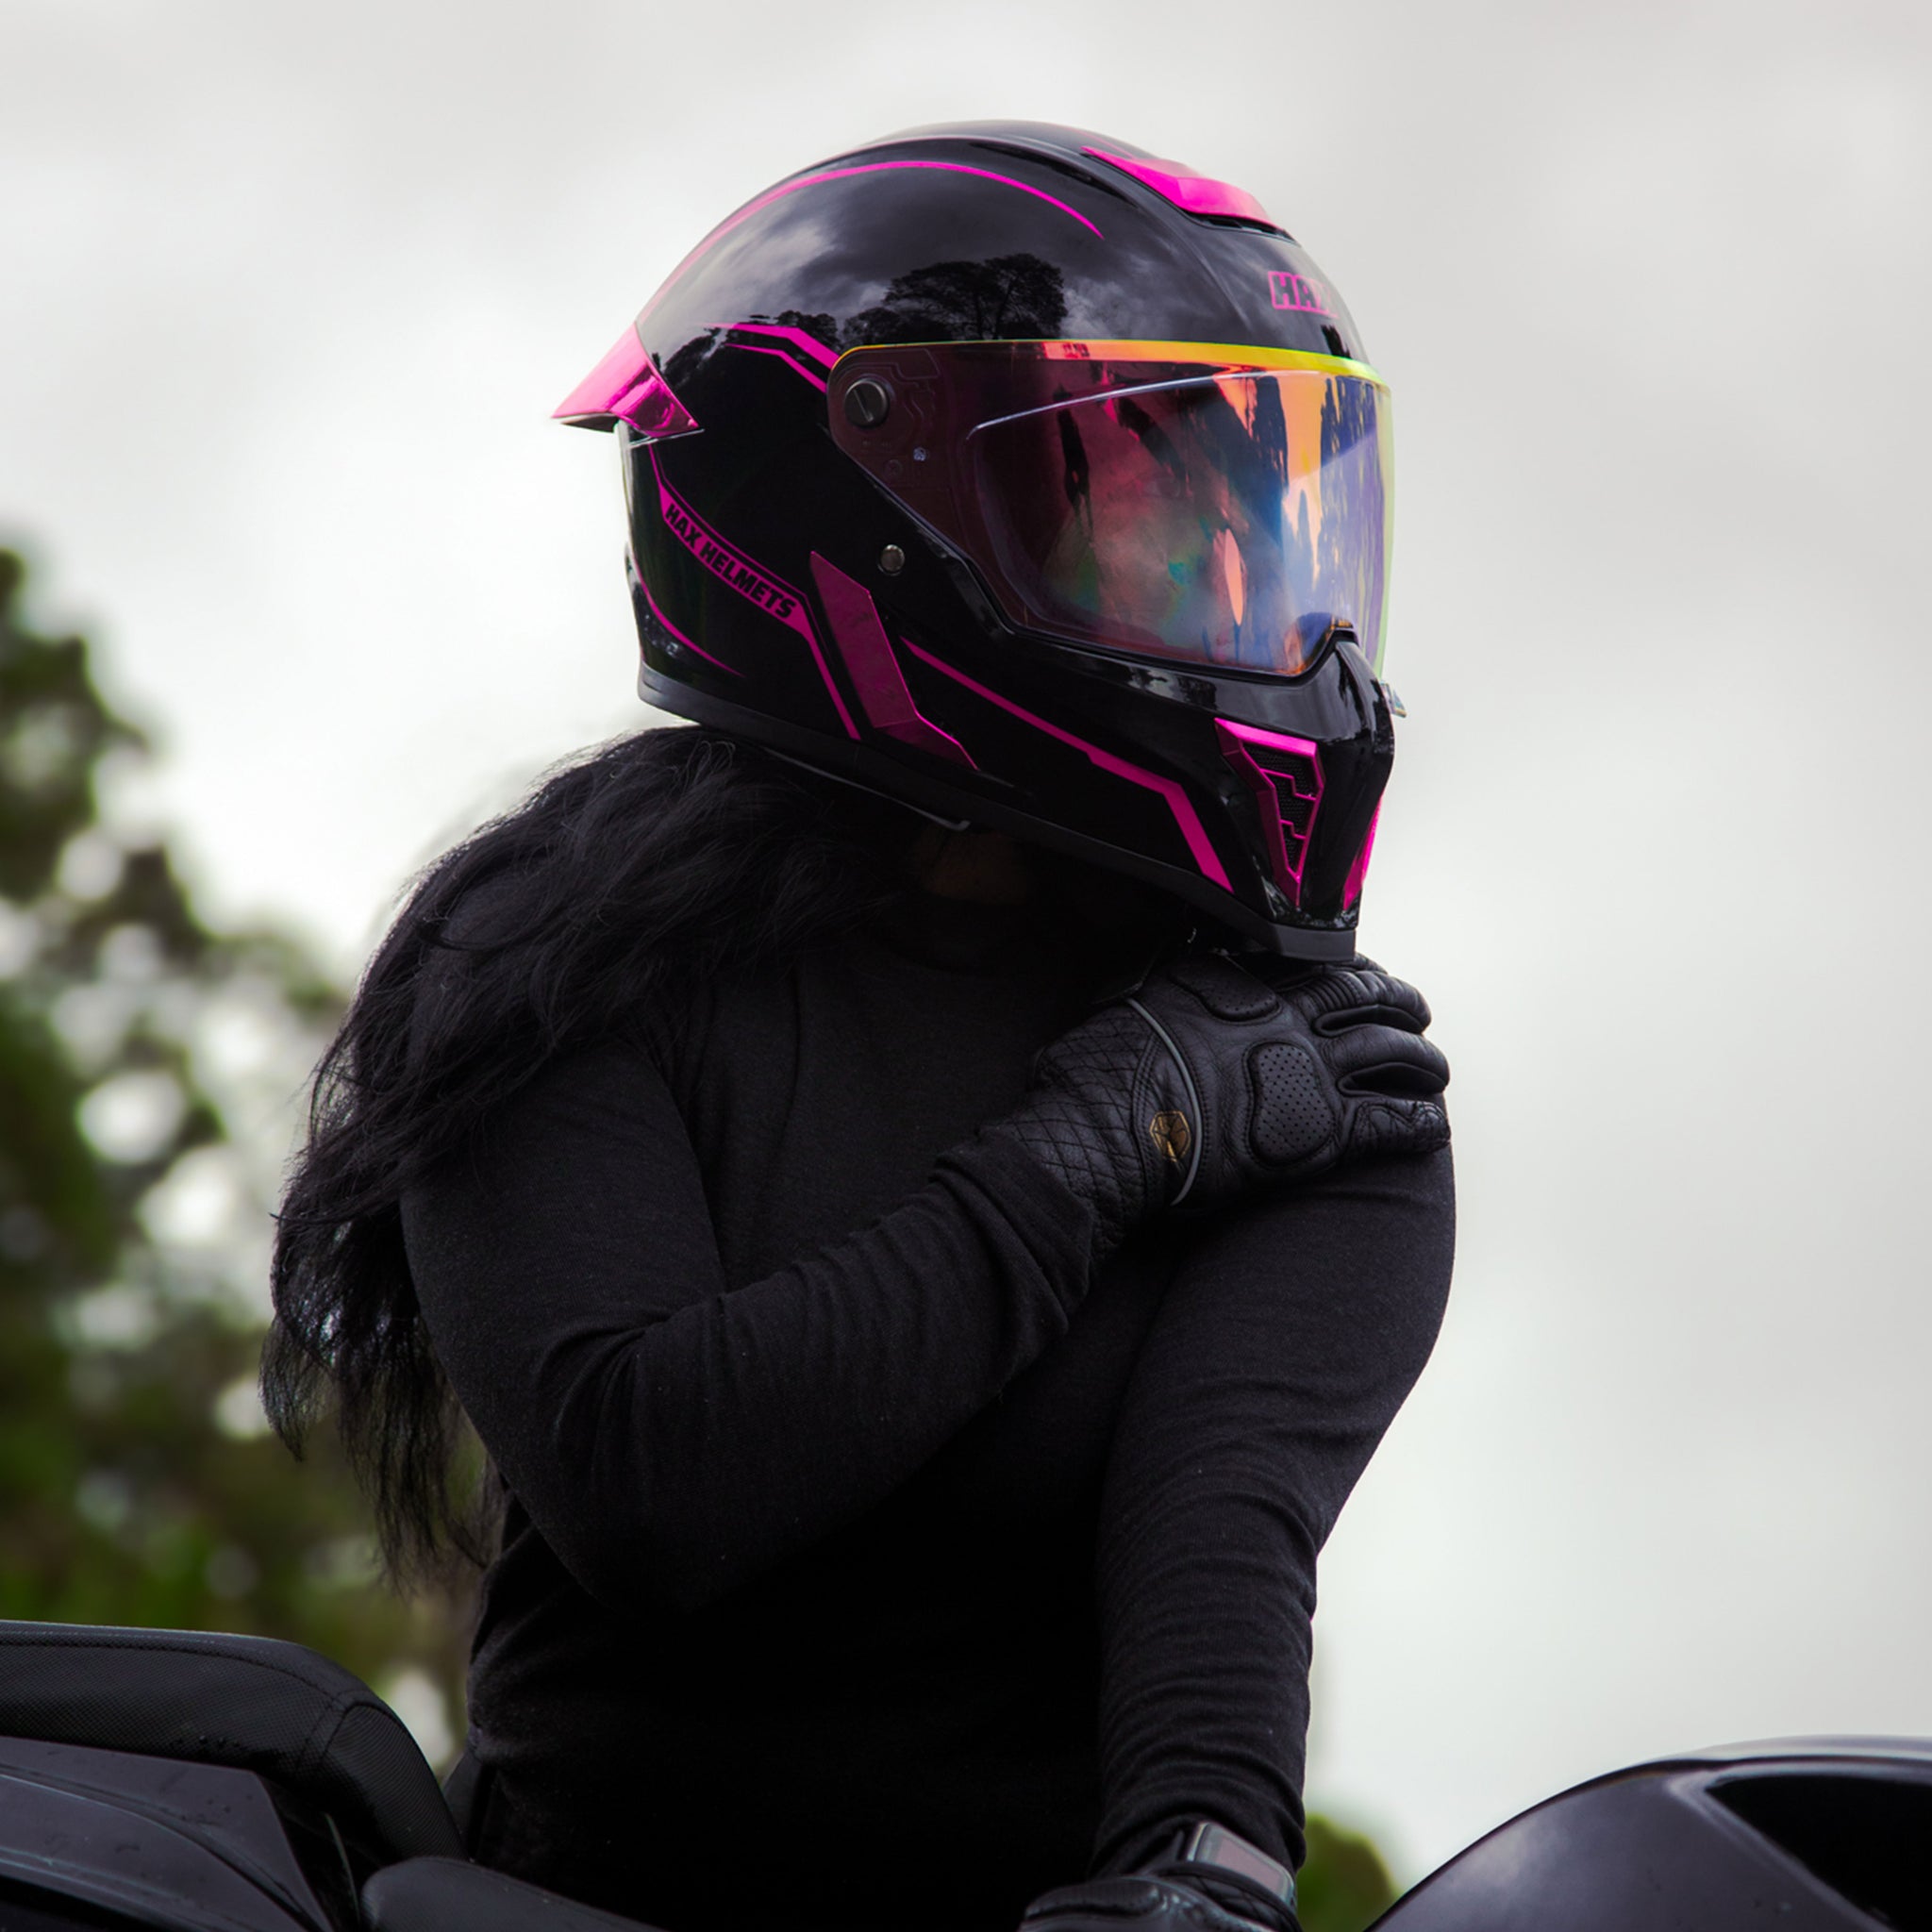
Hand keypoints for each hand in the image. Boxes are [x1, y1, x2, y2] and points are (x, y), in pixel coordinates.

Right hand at [988, 952, 1449, 1246]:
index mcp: (1242, 985)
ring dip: (1422, 1060)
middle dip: (1399, 1001)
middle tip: (1416, 1009)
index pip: (1312, 964)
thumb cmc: (1101, 1074)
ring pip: (1392, 1054)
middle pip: (1365, 997)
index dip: (1346, 967)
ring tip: (1435, 1069)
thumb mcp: (1129, 1001)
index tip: (1359, 970)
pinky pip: (1391, 1123)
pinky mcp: (1322, 1134)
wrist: (1109, 1131)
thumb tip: (1159, 974)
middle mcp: (1286, 1019)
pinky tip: (1433, 1126)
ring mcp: (1310, 1074)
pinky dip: (1420, 1122)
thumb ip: (1163, 985)